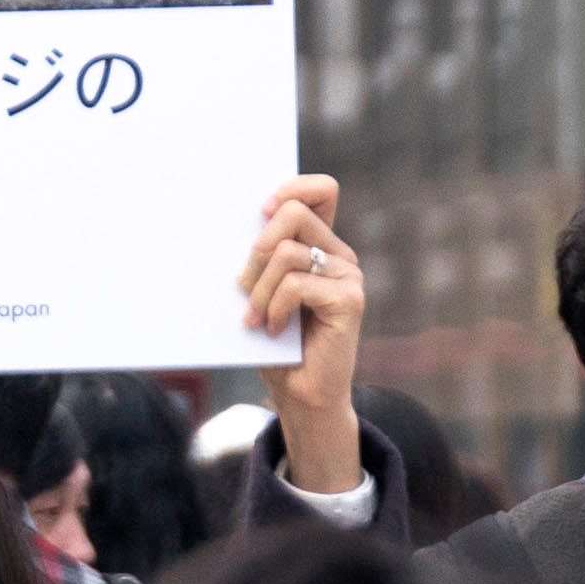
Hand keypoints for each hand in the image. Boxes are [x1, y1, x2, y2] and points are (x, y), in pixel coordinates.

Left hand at [241, 174, 365, 496]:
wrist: (302, 395)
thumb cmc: (278, 344)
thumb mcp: (264, 292)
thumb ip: (263, 258)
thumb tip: (235, 225)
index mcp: (322, 246)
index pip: (321, 190)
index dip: (291, 187)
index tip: (261, 210)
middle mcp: (340, 255)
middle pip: (293, 213)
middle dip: (256, 248)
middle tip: (243, 285)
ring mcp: (349, 277)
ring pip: (287, 252)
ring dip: (259, 288)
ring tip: (255, 318)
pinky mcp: (349, 300)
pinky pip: (296, 284)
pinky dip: (275, 307)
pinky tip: (274, 330)